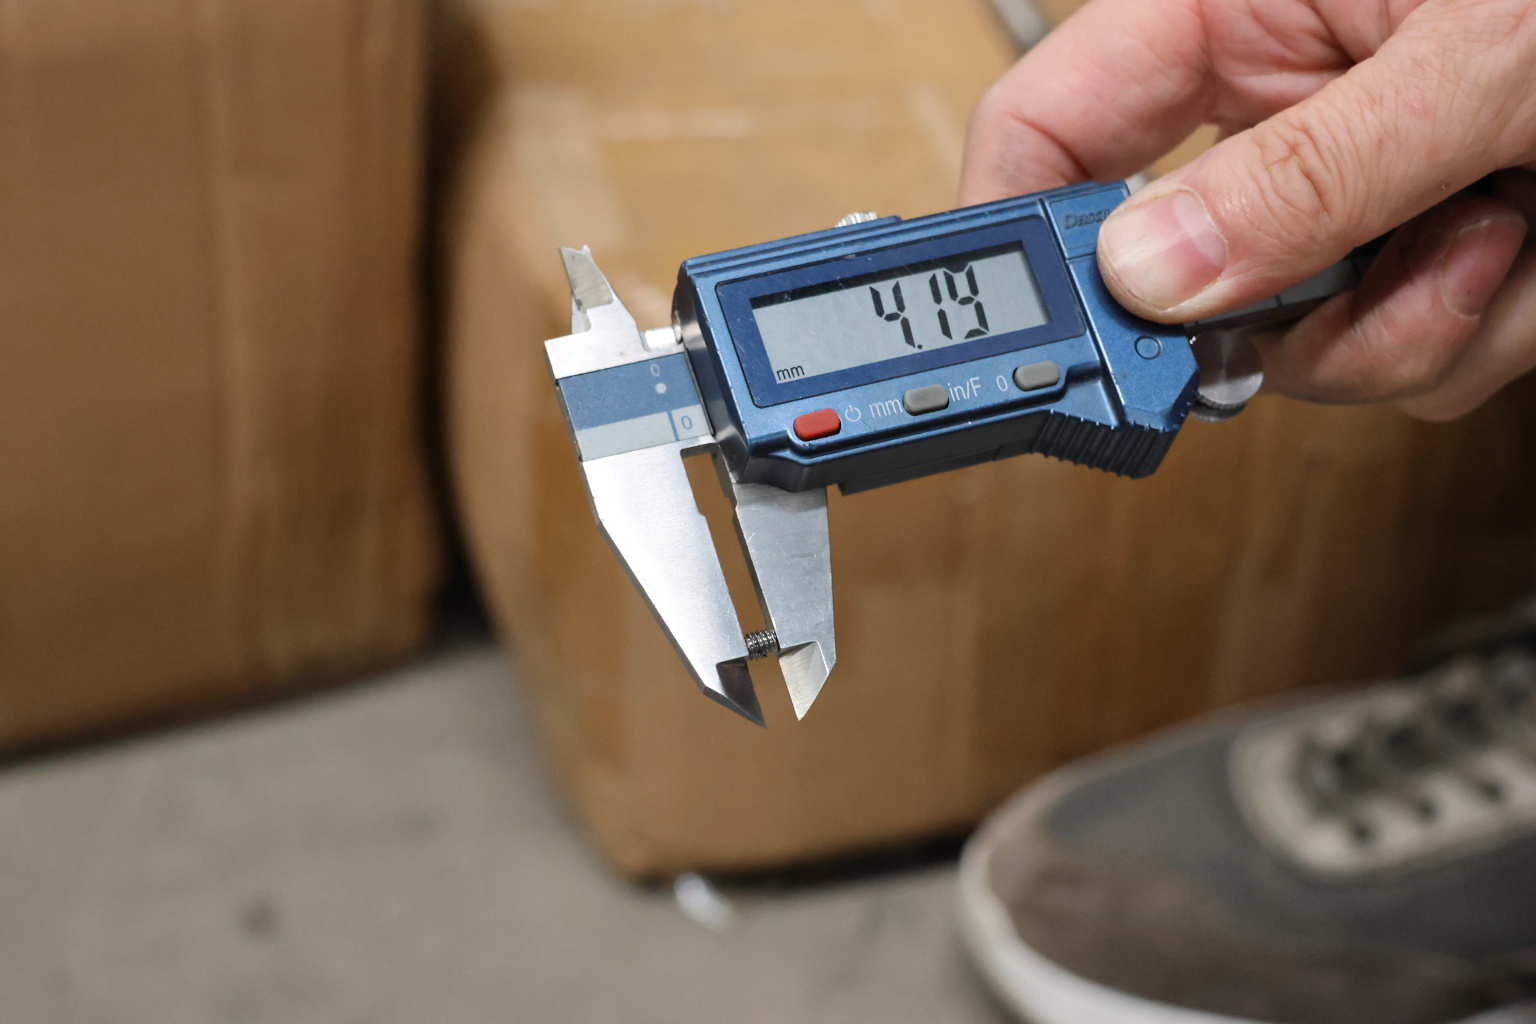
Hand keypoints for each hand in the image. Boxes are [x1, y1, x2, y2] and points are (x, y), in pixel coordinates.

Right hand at [961, 0, 1535, 419]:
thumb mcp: (1478, 53)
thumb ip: (1310, 173)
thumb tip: (1155, 278)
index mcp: (1230, 10)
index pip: (1045, 132)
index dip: (1024, 240)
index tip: (1053, 343)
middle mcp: (1273, 103)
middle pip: (1173, 277)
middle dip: (1277, 313)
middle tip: (1328, 297)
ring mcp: (1343, 188)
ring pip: (1297, 340)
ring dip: (1409, 322)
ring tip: (1498, 227)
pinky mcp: (1414, 246)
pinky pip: (1394, 352)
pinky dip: (1471, 329)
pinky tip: (1522, 243)